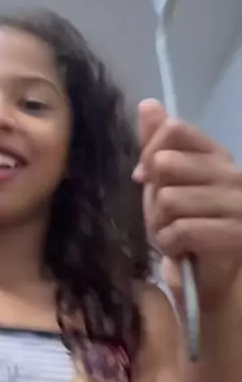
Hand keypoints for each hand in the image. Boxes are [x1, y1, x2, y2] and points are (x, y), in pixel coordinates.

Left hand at [132, 99, 241, 311]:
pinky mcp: (236, 235)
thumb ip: (158, 145)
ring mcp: (238, 203)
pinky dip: (169, 245)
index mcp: (215, 153)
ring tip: (172, 235)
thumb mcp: (166, 183)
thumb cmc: (189, 226)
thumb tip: (147, 104)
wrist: (213, 277)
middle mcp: (232, 172)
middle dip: (153, 196)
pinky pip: (181, 230)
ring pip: (168, 200)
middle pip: (165, 164)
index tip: (147, 178)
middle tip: (164, 215)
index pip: (174, 129)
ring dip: (159, 225)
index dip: (149, 152)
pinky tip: (178, 250)